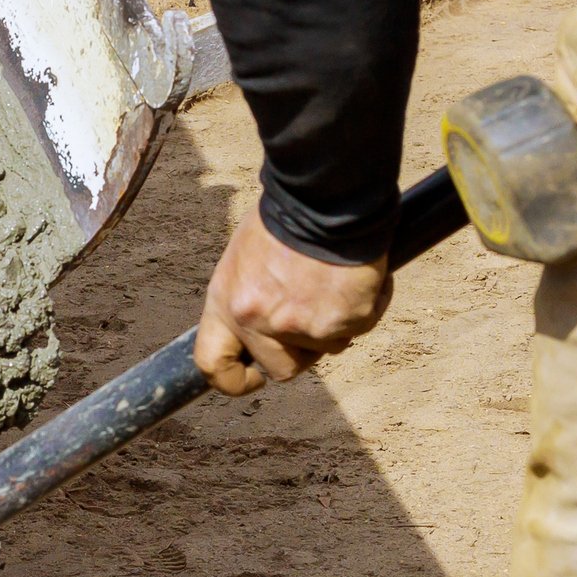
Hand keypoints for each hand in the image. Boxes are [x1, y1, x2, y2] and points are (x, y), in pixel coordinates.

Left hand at [195, 211, 391, 394]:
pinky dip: (364, 306)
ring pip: (326, 348)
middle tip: (314, 314)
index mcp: (228, 303)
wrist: (326, 197)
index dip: (233, 379)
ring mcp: (301, 326)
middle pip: (283, 368)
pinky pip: (358, 327)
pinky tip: (359, 277)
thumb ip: (249, 296)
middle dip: (301, 350)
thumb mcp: (246, 258)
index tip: (254, 375)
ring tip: (335, 282)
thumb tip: (259, 322)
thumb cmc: (286, 217)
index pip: (212, 364)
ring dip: (334, 324)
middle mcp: (259, 322)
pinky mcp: (341, 322)